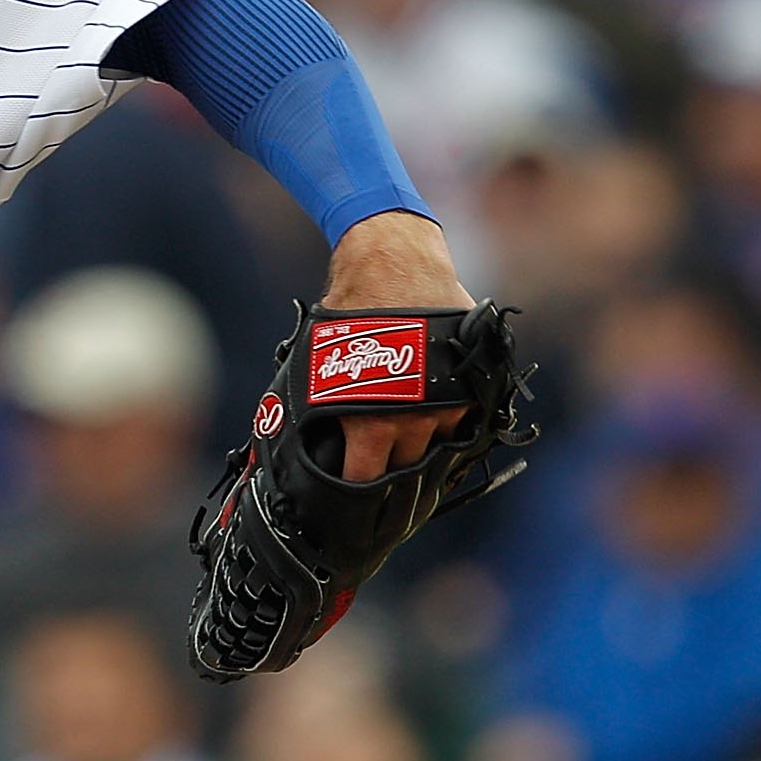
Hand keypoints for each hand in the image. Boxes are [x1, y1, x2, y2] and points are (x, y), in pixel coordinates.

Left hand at [320, 211, 475, 480]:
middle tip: (373, 477)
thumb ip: (315, 405)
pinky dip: (445, 425)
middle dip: (388, 476)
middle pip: (405, 469)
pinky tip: (427, 424)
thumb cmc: (349, 310)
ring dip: (419, 448)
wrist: (395, 259)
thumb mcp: (319, 362)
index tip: (346, 501)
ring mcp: (452, 401)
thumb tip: (288, 441)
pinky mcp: (473, 382)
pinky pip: (461, 421)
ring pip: (436, 447)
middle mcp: (419, 418)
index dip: (354, 493)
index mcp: (375, 420)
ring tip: (400, 448)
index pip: (367, 479)